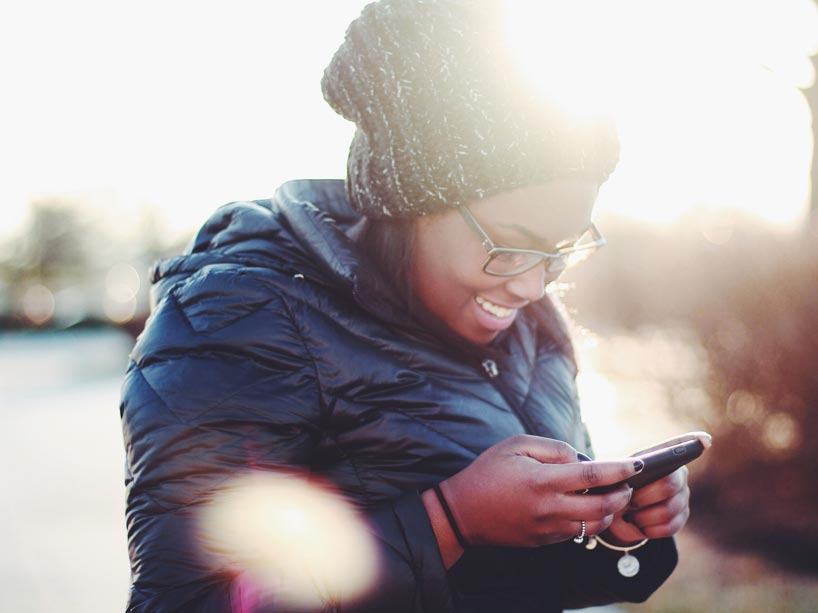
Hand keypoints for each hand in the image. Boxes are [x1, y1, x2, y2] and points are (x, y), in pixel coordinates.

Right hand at [436, 435, 642, 547]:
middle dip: (622, 494)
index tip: (637, 464)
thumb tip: (581, 459)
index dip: (619, 469)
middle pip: (602, 506)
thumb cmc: (489, 471)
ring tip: (609, 495)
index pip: (593, 475)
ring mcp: (548, 528)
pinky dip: (589, 520)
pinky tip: (586, 506)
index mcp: (542, 480)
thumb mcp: (516, 445)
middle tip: (626, 483)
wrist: (463, 512)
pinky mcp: (545, 541)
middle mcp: (548, 508)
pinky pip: (577, 533)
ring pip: (595, 525)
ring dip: (609, 510)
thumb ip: (553, 448)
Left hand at [605, 432, 710, 543]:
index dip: (693, 441)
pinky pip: (670, 526)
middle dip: (646, 496)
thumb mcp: (614, 477)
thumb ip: (625, 471)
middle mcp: (677, 474)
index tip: (704, 440)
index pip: (678, 446)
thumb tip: (637, 468)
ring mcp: (683, 495)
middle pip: (670, 483)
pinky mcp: (682, 517)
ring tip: (632, 514)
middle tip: (630, 500)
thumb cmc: (615, 489)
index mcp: (659, 458)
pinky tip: (641, 525)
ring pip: (670, 509)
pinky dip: (650, 529)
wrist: (615, 515)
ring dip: (645, 515)